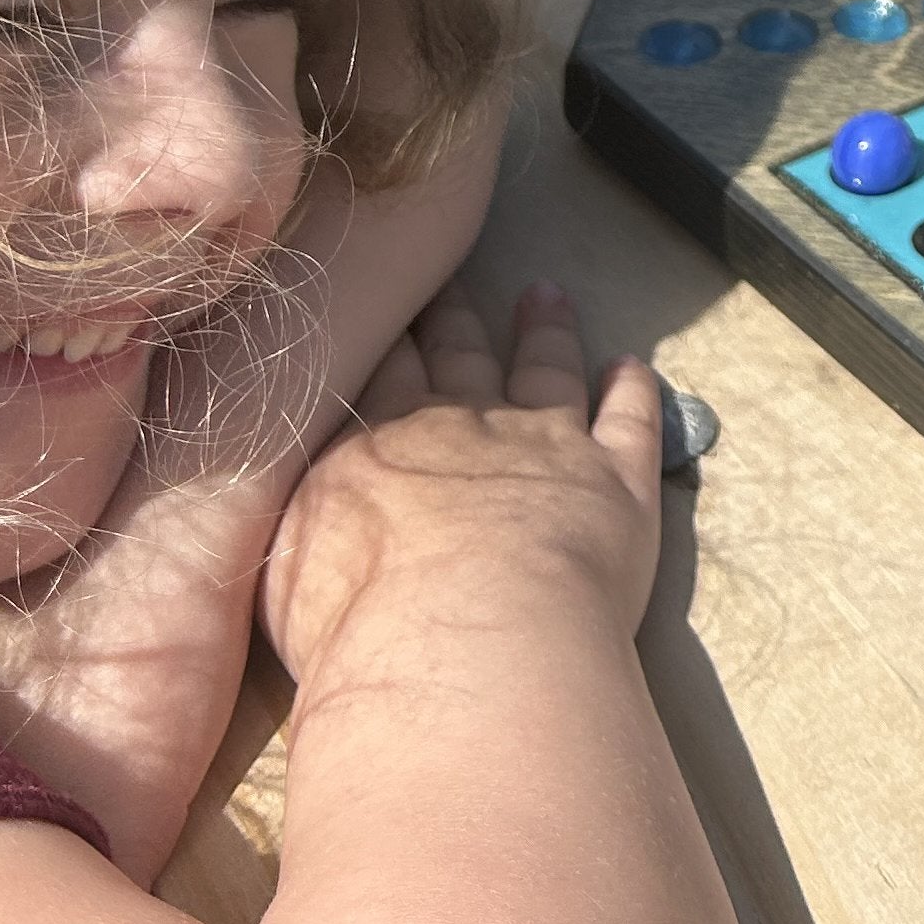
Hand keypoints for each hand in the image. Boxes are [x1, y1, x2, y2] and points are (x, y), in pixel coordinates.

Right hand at [263, 283, 667, 692]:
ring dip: (548, 332)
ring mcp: (546, 444)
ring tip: (548, 297)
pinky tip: (631, 369)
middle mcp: (464, 427)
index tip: (395, 302)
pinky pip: (632, 419)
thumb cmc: (355, 627)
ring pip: (548, 370)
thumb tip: (293, 508)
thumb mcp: (287, 573)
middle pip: (461, 355)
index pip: (385, 372)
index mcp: (377, 445)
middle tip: (456, 280)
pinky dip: (636, 390)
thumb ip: (298, 526)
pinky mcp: (616, 479)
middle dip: (456, 318)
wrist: (459, 643)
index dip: (394, 338)